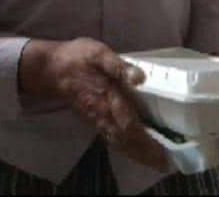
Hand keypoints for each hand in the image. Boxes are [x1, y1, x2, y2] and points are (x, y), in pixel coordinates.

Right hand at [18, 38, 166, 170]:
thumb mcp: (98, 53)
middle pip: (127, 140)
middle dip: (146, 154)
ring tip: (156, 163)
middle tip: (165, 165)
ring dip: (137, 155)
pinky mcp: (95, 120)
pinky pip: (112, 140)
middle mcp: (104, 114)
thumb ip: (118, 66)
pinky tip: (136, 152)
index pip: (130, 125)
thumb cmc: (79, 58)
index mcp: (108, 98)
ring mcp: (98, 119)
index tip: (164, 150)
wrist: (53, 69)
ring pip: (120, 143)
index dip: (146, 140)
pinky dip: (126, 149)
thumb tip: (139, 78)